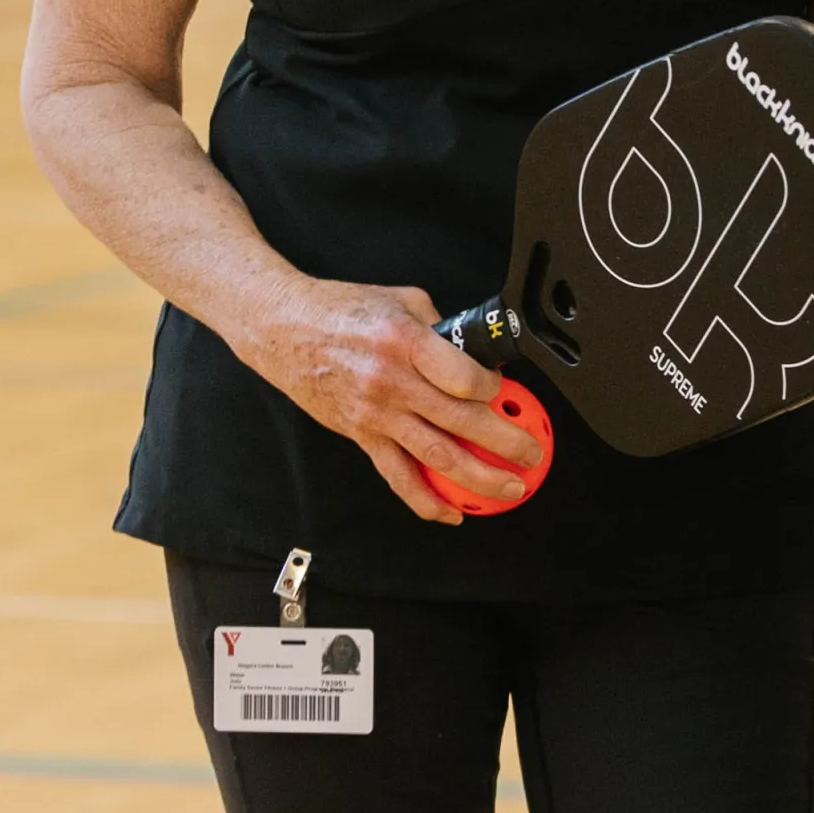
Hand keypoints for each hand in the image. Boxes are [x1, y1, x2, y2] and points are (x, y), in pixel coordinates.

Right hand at [231, 278, 541, 524]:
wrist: (281, 327)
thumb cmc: (342, 308)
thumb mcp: (403, 300)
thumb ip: (442, 329)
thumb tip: (478, 354)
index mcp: (407, 343)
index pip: (464, 378)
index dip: (496, 391)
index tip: (511, 395)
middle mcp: (392, 382)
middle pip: (459, 421)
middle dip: (504, 443)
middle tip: (532, 454)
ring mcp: (374, 414)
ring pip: (434, 456)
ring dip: (477, 477)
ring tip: (509, 488)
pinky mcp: (359, 434)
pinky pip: (397, 474)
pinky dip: (425, 499)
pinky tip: (450, 511)